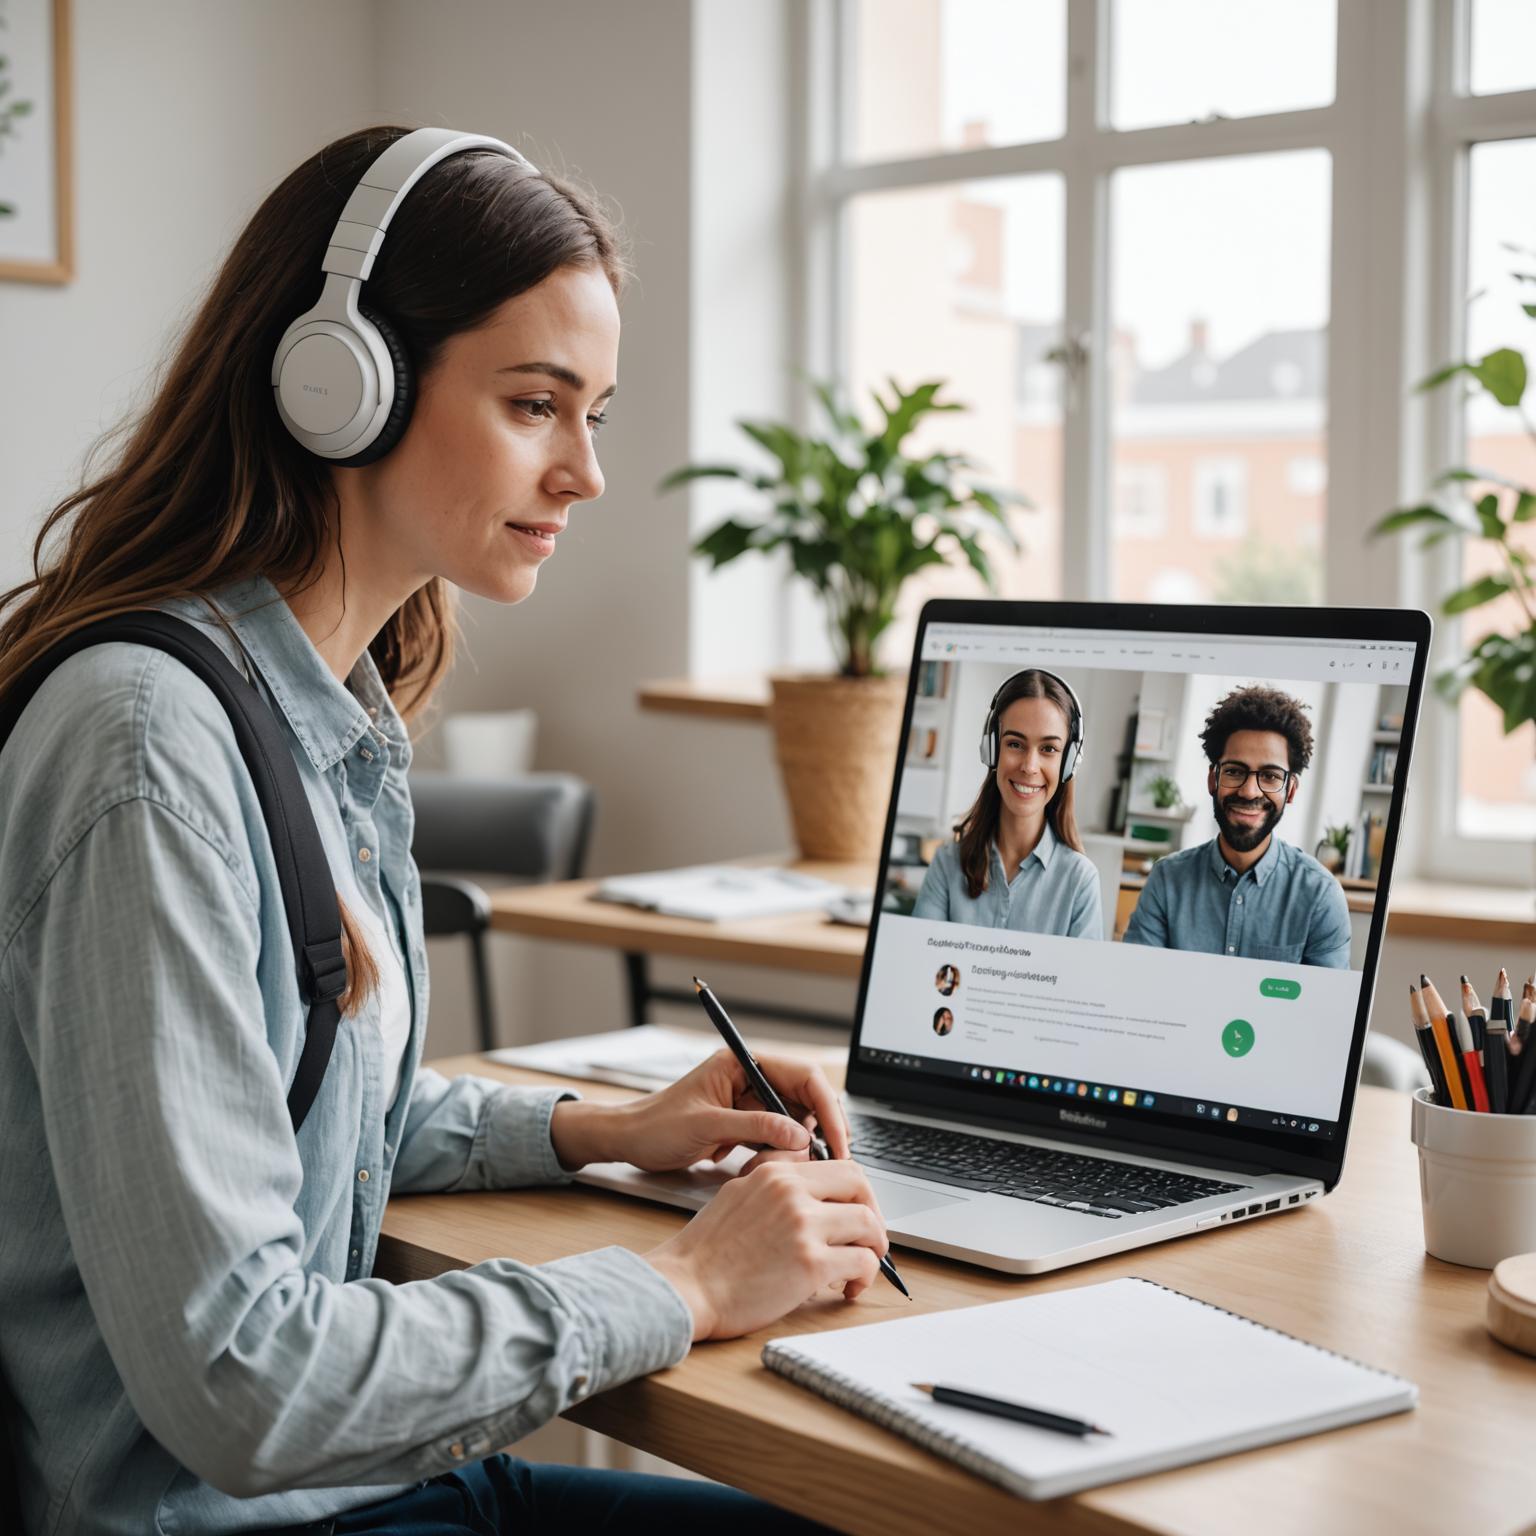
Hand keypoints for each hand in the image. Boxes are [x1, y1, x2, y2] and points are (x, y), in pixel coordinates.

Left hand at [554, 1047, 850, 1173]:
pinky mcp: (743, 1124)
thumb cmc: (656, 1126)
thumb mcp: (707, 1126)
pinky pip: (775, 1137)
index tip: (837, 1138)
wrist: (628, 1142)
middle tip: (824, 1160)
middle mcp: (750, 1078)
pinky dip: (775, 1156)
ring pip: (792, 1122)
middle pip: (803, 1099)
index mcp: (742, 1063)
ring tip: (781, 1167)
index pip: (802, 1075)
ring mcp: (748, 1102)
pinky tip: (761, 1169)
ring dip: (793, 1147)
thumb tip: (799, 1134)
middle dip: (815, 1130)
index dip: (826, 1106)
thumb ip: (755, 1127)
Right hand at [645, 1159, 887, 1338]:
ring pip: (868, 1225)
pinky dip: (864, 1277)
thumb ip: (774, 1186)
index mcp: (774, 1174)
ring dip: (873, 1249)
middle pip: (860, 1187)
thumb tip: (809, 1192)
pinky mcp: (810, 1263)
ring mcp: (803, 1226)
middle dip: (873, 1214)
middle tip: (868, 1238)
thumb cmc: (705, 1253)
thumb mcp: (737, 1195)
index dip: (855, 1192)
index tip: (855, 1212)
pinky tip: (848, 1288)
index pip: (837, 1166)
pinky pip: (862, 1262)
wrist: (684, 1287)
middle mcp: (792, 1192)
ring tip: (861, 1268)